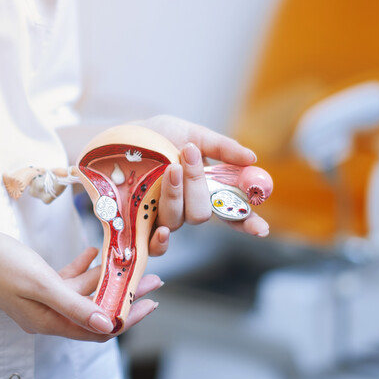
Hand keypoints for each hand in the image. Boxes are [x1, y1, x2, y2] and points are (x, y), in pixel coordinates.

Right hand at [0, 227, 161, 341]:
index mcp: (49, 321)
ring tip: (131, 262)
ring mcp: (44, 299)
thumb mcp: (42, 284)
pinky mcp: (39, 283)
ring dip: (108, 277)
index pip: (98, 328)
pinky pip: (69, 279)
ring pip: (85, 292)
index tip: (150, 302)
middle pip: (96, 308)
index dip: (127, 317)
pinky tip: (94, 252)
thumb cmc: (0, 264)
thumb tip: (108, 325)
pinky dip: (83, 268)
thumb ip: (75, 305)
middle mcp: (49, 314)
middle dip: (125, 294)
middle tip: (151, 279)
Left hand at [134, 115, 269, 238]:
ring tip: (170, 167)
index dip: (247, 223)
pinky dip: (162, 240)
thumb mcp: (191, 133)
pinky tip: (162, 229)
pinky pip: (156, 244)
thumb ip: (221, 147)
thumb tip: (252, 159)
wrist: (117, 137)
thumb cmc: (156, 136)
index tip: (261, 229)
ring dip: (178, 195)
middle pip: (203, 213)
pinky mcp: (141, 225)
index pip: (230, 212)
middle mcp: (186, 207)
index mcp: (204, 189)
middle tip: (188, 153)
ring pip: (180, 221)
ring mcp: (163, 218)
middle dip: (198, 184)